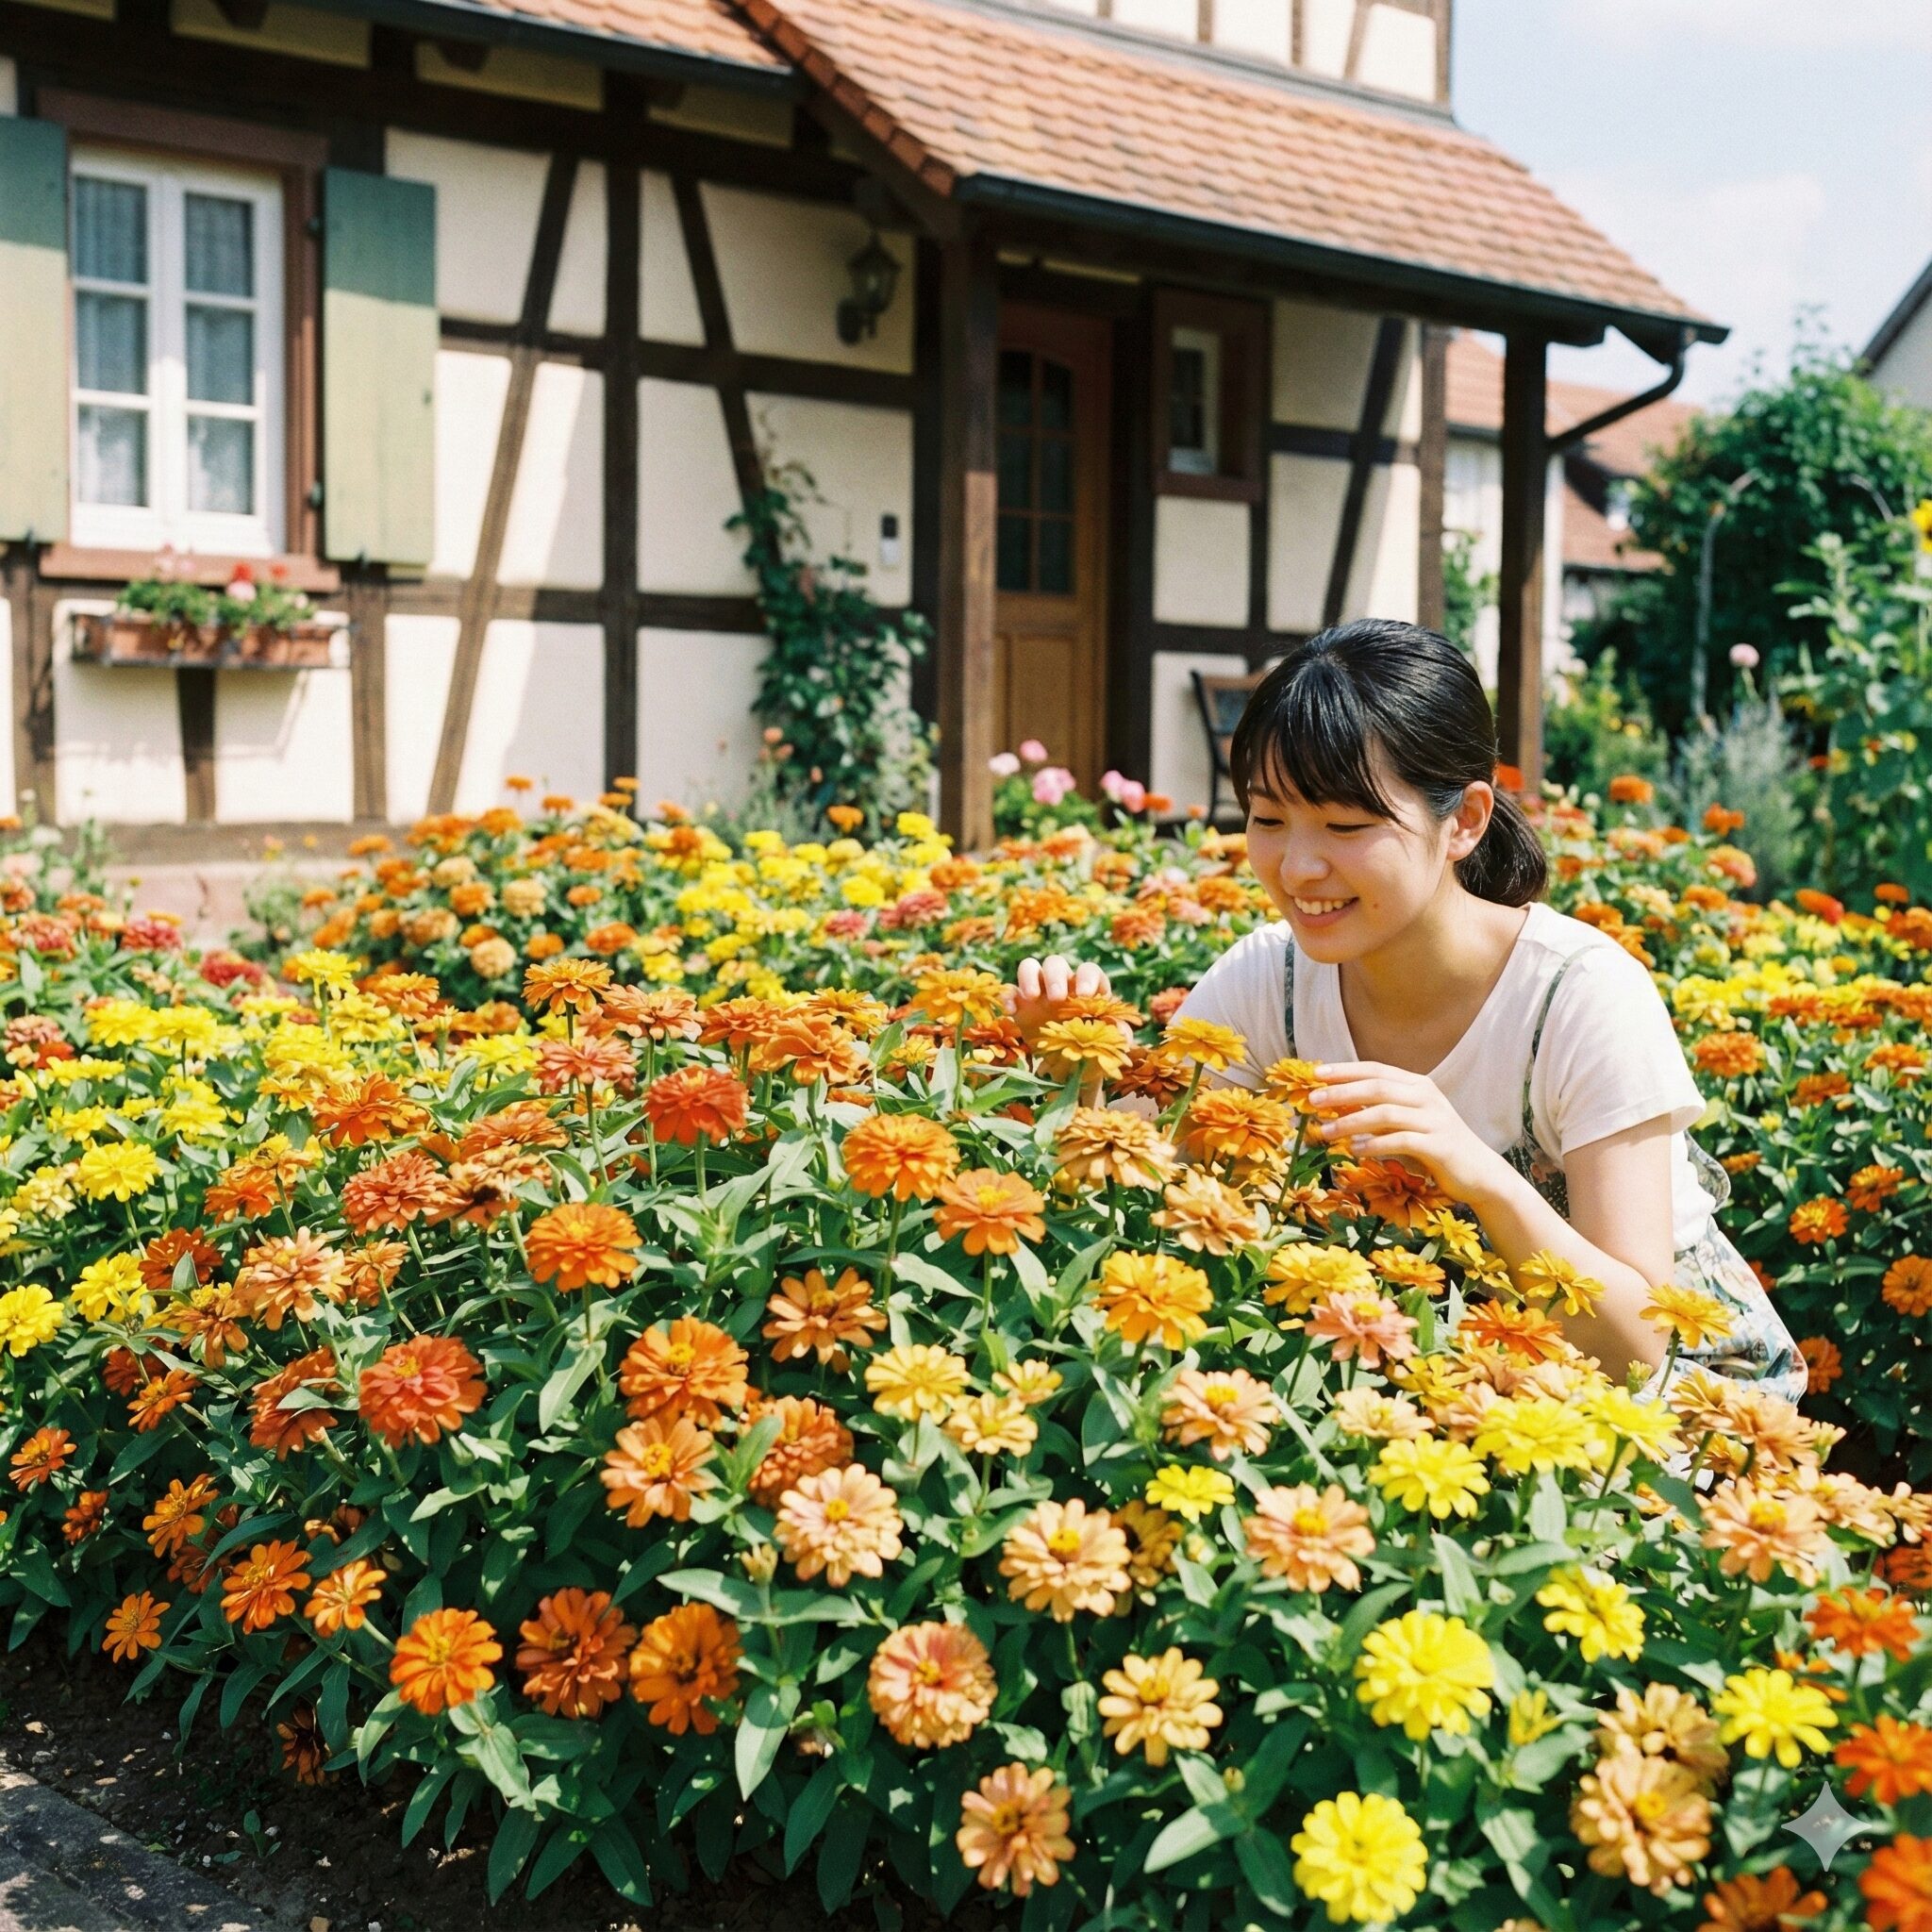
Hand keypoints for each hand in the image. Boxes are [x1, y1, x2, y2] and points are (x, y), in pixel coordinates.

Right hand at [1010, 955, 1111, 1044]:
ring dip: (1029, 977)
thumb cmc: (1094, 1050)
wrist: (1070, 1067)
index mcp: (1088, 989)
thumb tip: (1121, 1030)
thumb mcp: (1110, 1045)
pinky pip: (1010, 991)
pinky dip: (1008, 997)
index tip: (1084, 995)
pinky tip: (1010, 1011)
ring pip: (1030, 966)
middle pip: (1056, 963)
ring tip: (1032, 997)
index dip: (1087, 978)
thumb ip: (1118, 1035)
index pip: (1089, 971)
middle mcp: (1063, 984)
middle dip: (1056, 977)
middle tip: (1056, 998)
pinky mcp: (1021, 1005)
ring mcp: (1039, 992)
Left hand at [1307, 1061, 1503, 1204]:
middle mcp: (1426, 1097)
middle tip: (1313, 1100)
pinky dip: (1374, 1144)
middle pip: (1377, 1087)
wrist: (1478, 1172)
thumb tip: (1335, 1106)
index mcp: (1418, 1085)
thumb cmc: (1434, 1146)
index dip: (1345, 1070)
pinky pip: (1400, 1140)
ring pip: (1385, 1113)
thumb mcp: (1406, 1123)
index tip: (1316, 1073)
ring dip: (1350, 1122)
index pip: (1376, 1069)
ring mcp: (1434, 1119)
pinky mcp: (1439, 1145)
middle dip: (1341, 1092)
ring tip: (1324, 1131)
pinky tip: (1354, 1150)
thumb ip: (1379, 1111)